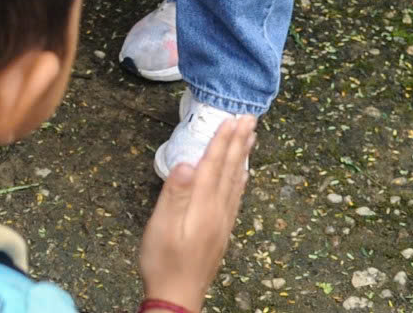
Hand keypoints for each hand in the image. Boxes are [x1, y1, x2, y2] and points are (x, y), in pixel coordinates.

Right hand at [137, 113, 255, 308]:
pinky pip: (236, 198)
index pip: (214, 166)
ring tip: (251, 138)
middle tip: (250, 118)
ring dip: (243, 157)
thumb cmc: (163, 262)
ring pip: (236, 182)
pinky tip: (243, 176)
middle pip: (230, 170)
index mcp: (203, 206)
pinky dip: (241, 180)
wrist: (177, 296)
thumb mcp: (161, 227)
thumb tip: (186, 162)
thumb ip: (174, 194)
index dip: (222, 141)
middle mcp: (218, 211)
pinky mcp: (221, 232)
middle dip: (238, 142)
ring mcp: (222, 222)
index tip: (232, 118)